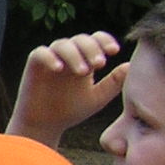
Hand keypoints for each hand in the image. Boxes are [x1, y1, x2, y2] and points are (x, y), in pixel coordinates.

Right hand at [12, 31, 127, 142]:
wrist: (45, 125)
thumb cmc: (71, 111)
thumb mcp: (98, 97)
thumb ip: (114, 82)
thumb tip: (130, 66)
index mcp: (84, 60)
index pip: (95, 40)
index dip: (104, 40)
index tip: (114, 51)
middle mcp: (67, 57)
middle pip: (80, 39)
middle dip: (92, 48)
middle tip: (100, 64)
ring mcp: (50, 60)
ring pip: (62, 44)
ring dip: (74, 54)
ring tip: (83, 71)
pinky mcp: (33, 66)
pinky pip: (40, 53)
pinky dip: (49, 57)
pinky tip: (59, 68)